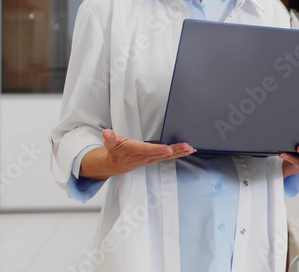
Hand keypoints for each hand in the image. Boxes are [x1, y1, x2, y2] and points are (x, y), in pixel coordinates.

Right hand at [80, 129, 195, 179]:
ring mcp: (150, 158)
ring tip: (191, 149)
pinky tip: (188, 151)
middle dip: (176, 150)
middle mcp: (144, 156)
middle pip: (162, 153)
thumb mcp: (110, 143)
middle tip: (188, 146)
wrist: (115, 164)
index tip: (169, 148)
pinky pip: (168, 156)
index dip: (158, 149)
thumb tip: (106, 133)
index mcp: (134, 150)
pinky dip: (179, 153)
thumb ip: (109, 138)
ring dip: (180, 152)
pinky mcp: (154, 158)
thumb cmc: (114, 151)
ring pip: (167, 156)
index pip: (147, 150)